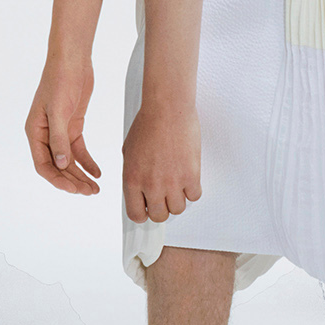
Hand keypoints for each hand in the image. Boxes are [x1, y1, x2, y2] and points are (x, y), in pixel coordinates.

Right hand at [25, 57, 101, 194]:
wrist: (72, 60)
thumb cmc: (59, 80)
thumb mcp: (59, 110)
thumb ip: (59, 139)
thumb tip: (60, 165)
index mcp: (34, 132)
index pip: (43, 165)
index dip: (57, 180)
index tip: (74, 189)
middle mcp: (45, 134)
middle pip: (57, 166)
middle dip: (72, 181)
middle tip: (89, 192)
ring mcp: (59, 131)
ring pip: (69, 161)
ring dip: (81, 175)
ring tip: (95, 188)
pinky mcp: (72, 125)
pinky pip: (79, 150)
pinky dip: (88, 162)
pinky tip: (97, 172)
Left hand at [122, 100, 201, 223]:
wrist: (167, 109)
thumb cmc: (148, 124)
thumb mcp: (129, 152)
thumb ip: (134, 174)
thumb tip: (139, 188)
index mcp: (132, 180)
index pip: (136, 214)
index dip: (143, 213)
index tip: (148, 208)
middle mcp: (151, 185)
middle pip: (159, 216)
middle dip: (162, 208)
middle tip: (165, 197)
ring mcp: (172, 182)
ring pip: (178, 209)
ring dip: (178, 199)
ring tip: (178, 185)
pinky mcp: (191, 175)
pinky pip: (194, 196)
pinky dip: (192, 190)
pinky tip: (189, 178)